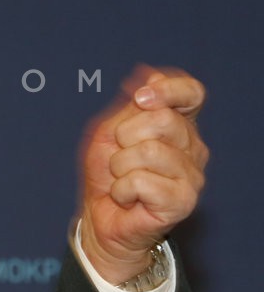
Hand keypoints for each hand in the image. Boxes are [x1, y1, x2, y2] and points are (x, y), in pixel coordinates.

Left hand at [79, 66, 208, 283]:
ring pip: (148, 151)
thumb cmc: (106, 174)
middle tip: (119, 158)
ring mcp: (192, 176)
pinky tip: (126, 197)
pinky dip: (121, 188)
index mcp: (178, 124)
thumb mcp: (110, 131)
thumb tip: (148, 73)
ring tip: (122, 179)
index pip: (192, 93)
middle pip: (162, 119)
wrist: (100, 217)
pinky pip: (141, 181)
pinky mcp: (183, 201)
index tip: (140, 97)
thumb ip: (130, 105)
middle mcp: (193, 148)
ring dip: (119, 166)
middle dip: (124, 136)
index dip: (168, 89)